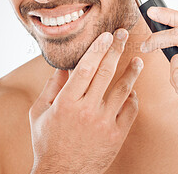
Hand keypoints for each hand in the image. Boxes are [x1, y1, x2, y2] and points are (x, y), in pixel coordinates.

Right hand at [29, 29, 142, 173]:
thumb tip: (64, 66)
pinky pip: (130, 111)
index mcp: (66, 103)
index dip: (98, 49)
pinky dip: (132, 98)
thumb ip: (51, 87)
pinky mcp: (117, 135)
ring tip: (138, 61)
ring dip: (132, 72)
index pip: (85, 68)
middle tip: (124, 35)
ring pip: (123, 90)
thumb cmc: (48, 142)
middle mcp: (87, 111)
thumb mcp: (39, 113)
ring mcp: (104, 123)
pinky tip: (132, 91)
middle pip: (105, 73)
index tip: (107, 36)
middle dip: (116, 50)